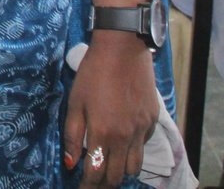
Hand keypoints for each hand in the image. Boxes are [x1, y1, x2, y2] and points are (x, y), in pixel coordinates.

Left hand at [63, 31, 156, 187]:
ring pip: (134, 167)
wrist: (123, 50)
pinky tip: (123, 143)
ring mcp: (142, 130)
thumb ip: (73, 135)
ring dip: (121, 171)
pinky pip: (143, 146)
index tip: (82, 188)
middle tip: (94, 182)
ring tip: (109, 165)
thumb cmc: (94, 73)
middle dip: (104, 183)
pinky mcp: (153, 121)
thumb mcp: (75, 102)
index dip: (88, 185)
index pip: (96, 173)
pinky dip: (133, 151)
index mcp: (103, 133)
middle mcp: (126, 138)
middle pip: (117, 176)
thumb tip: (71, 163)